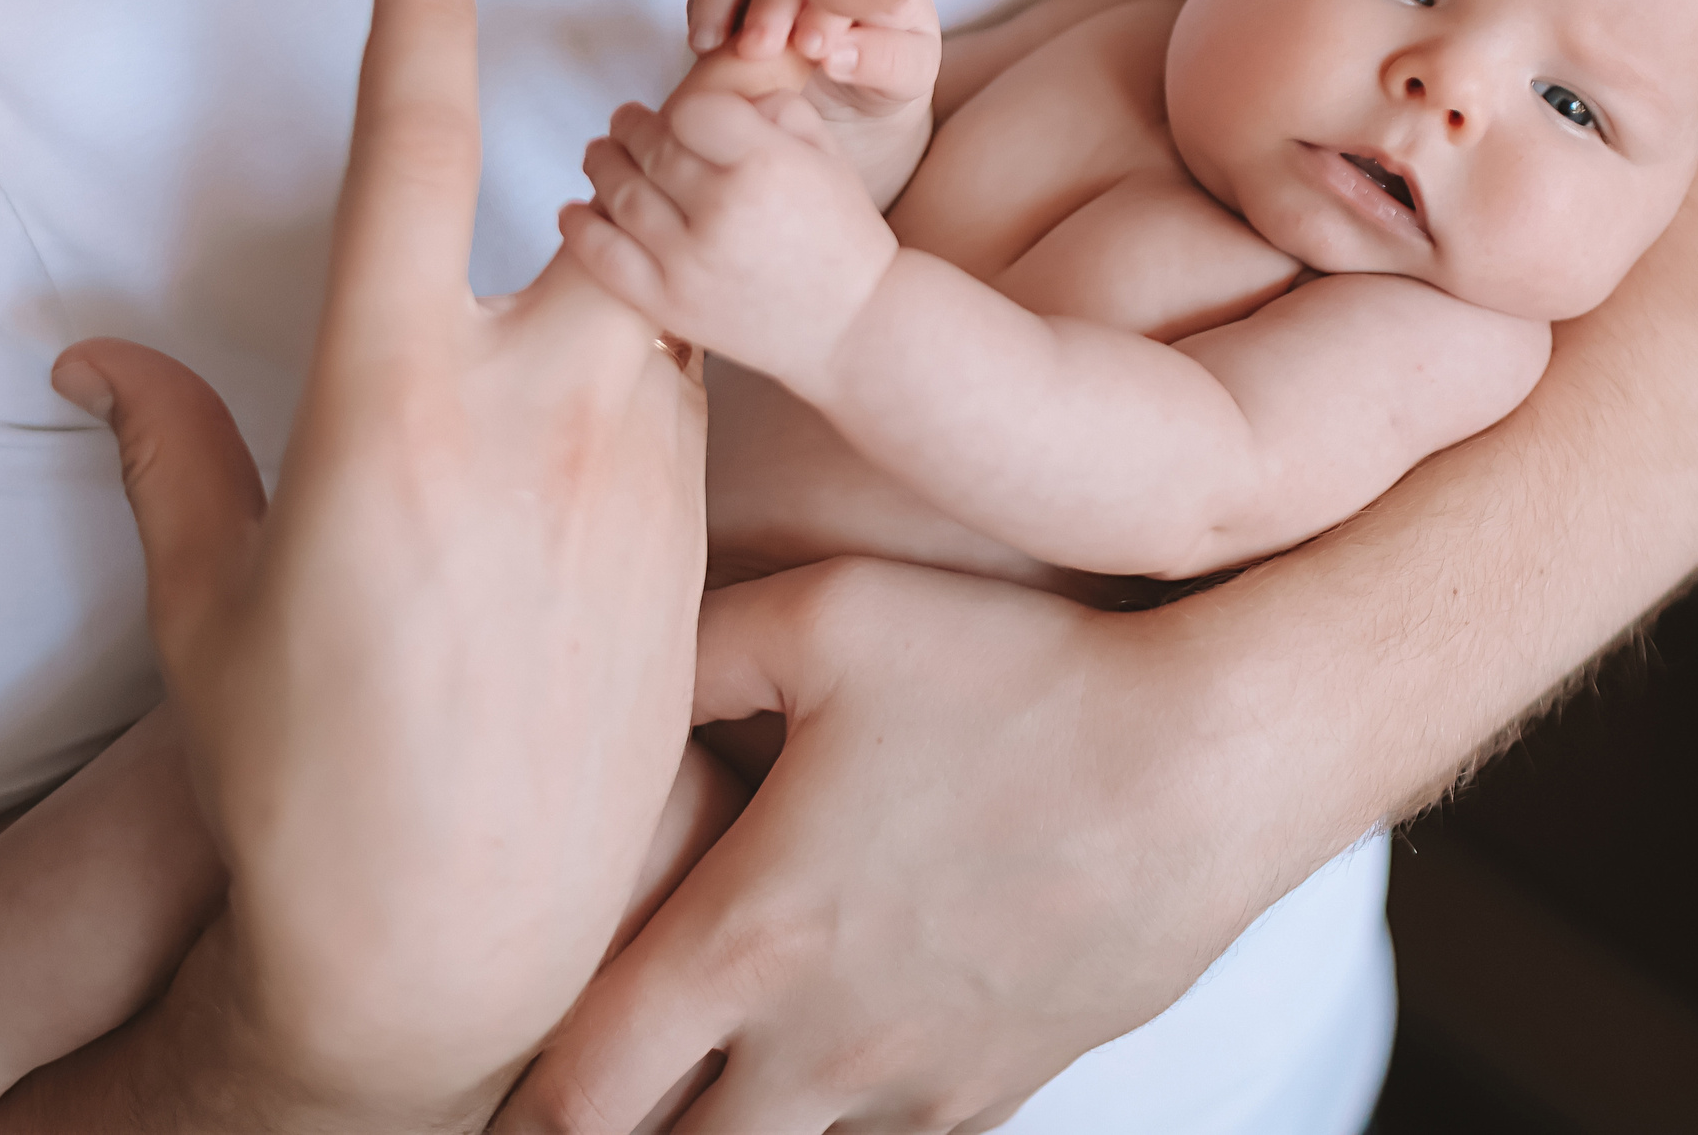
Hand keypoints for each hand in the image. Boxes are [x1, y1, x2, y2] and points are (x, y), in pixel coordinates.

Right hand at [49, 0, 707, 1125]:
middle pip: (608, 207)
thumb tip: (93, 358)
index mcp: (392, 406)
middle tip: (607, 161)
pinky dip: (650, 386)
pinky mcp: (699, 535)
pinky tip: (599, 457)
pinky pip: (688, 404)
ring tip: (585, 349)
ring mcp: (640, 474)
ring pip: (659, 310)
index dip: (416, 20)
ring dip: (626, 291)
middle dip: (613, 163)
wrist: (463, 932)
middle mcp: (537, 414)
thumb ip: (166, 452)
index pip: (410, 156)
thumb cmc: (308, 773)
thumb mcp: (206, 606)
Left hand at [497, 559, 1325, 1134]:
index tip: (483, 1090)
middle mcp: (815, 1046)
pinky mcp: (998, 1089)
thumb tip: (608, 660)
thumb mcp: (832, 615)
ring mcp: (913, 1084)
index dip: (512, 1110)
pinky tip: (821, 1067)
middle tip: (584, 1101)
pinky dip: (835, 1123)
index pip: (574, 1094)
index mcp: (745, 941)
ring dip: (729, 1132)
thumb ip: (694, 645)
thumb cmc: (1022, 675)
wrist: (1215, 762)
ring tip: (698, 1088)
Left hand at [562, 93, 899, 394]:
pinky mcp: (670, 303)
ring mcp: (690, 260)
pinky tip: (572, 210)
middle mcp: (722, 208)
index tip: (682, 116)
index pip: (691, 111)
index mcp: (766, 164)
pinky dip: (579, 227)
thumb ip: (775, 109)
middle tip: (625, 123)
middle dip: (630, 128)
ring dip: (601, 164)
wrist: (855, 327)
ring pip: (618, 193)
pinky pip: (604, 257)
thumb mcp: (830, 156)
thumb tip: (717, 97)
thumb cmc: (844, 237)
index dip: (682, 109)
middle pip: (648, 148)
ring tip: (600, 154)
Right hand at [687, 0, 939, 205]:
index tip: (812, 49)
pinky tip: (703, 41)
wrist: (852, 91)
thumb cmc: (887, 77)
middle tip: (757, 48)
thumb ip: (886, 63)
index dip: (825, 5)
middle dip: (768, 1)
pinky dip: (704, 3)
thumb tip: (839, 55)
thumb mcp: (907, 78)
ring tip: (712, 45)